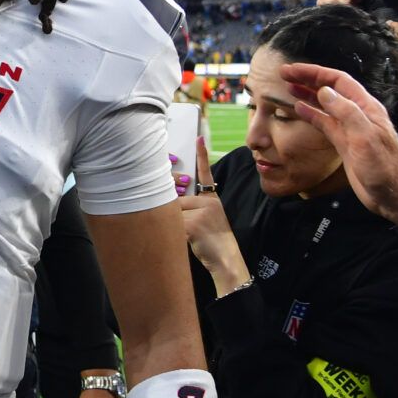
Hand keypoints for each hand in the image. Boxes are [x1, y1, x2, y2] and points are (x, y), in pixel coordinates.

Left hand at [176, 135, 248, 291]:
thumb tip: (169, 201)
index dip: (202, 156)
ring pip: (172, 213)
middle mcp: (209, 202)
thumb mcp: (208, 220)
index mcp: (213, 199)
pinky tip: (188, 242)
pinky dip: (173, 235)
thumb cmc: (214, 243)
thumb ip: (193, 209)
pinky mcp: (193, 224)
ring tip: (191, 239)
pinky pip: (172, 225)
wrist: (227, 260)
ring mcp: (202, 212)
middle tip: (191, 231)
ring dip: (173, 226)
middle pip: (177, 201)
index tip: (199, 138)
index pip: (206, 174)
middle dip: (174, 215)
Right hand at [280, 63, 397, 220]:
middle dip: (308, 79)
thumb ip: (346, 112)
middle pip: (331, 89)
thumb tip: (325, 91)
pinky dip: (311, 114)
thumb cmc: (384, 167)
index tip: (294, 70)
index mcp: (365, 107)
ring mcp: (350, 129)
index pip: (338, 81)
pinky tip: (298, 110)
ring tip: (289, 87)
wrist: (392, 194)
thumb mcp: (365, 137)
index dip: (316, 73)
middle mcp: (357, 114)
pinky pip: (325, 123)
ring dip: (308, 94)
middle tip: (286, 74)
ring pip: (325, 105)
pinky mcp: (344, 143)